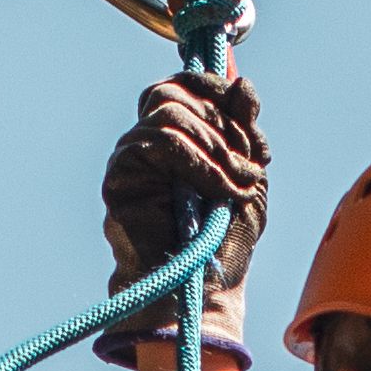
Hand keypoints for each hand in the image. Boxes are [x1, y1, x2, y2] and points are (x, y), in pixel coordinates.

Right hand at [98, 70, 267, 303]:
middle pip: (173, 94)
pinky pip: (161, 143)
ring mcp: (129, 158)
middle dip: (222, 123)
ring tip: (239, 184)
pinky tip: (219, 191)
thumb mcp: (248, 174)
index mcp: (174, 136)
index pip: (180, 86)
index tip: (243, 109)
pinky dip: (201, 163)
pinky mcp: (120, 177)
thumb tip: (243, 84)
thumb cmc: (224, 239)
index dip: (211, 86)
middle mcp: (145, 142)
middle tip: (249, 164)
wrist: (203, 287)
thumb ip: (244, 129)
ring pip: (170, 115)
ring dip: (217, 147)